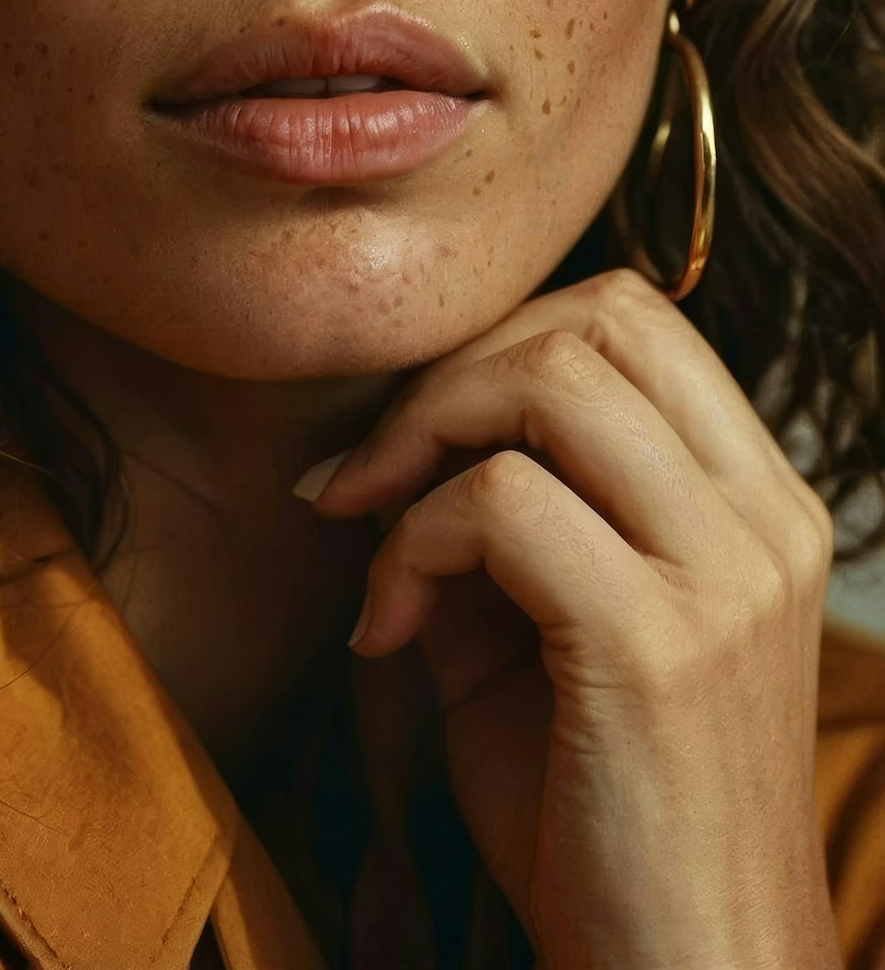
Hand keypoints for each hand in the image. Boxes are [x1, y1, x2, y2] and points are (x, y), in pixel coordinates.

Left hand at [296, 267, 842, 969]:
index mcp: (760, 505)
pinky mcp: (658, 643)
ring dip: (423, 434)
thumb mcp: (542, 635)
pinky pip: (498, 501)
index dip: (501, 345)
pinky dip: (411, 540)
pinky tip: (385, 630)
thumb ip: (486, 520)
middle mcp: (765, 519)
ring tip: (371, 533)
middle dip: (454, 371)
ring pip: (551, 376)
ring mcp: (726, 575)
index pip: (636, 317)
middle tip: (371, 472)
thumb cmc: (601, 820)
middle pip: (597, 317)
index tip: (412, 438)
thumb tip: (384, 436)